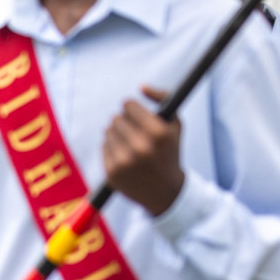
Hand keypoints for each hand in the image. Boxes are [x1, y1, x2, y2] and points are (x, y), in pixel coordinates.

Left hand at [103, 85, 183, 216]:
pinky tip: (126, 156)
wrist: (167, 192)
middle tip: (135, 131)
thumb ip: (163, 98)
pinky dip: (112, 148)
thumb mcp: (175, 124)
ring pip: (108, 131)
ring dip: (117, 134)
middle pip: (116, 118)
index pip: (128, 105)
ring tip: (132, 144)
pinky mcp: (112, 172)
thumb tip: (141, 86)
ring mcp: (125, 161)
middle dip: (125, 122)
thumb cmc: (170, 152)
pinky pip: (104, 146)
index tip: (136, 114)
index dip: (132, 108)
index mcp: (158, 133)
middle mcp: (141, 147)